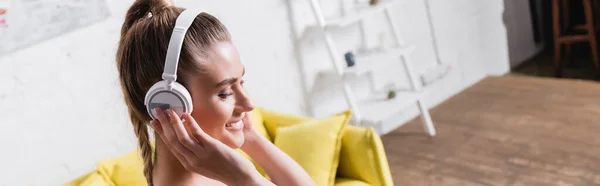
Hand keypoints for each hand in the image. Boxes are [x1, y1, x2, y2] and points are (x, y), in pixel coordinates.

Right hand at [151, 108, 266, 184]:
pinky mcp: (212, 148)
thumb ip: (196, 152)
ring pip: (182, 138)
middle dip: (163, 124)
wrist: (239, 177)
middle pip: (172, 140)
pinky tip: (186, 115)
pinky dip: (191, 124)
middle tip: (157, 110)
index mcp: (188, 163)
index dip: (161, 132)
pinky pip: (198, 135)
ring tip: (169, 110)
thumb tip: (190, 137)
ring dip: (174, 123)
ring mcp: (201, 155)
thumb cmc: (224, 168)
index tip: (154, 121)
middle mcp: (192, 160)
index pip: (171, 145)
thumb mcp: (204, 163)